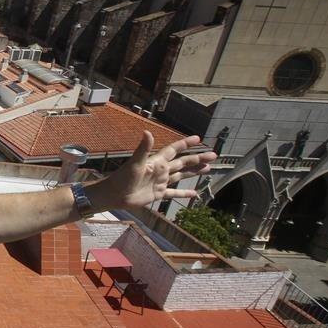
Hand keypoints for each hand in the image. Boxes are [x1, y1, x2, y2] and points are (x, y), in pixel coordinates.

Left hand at [94, 132, 215, 208]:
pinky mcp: (158, 194)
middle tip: (213, 155)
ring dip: (194, 172)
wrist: (114, 195)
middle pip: (182, 162)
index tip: (198, 139)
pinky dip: (184, 193)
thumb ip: (143, 148)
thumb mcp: (135, 163)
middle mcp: (160, 170)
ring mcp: (160, 182)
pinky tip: (195, 194)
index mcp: (157, 161)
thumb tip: (147, 132)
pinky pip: (174, 193)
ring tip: (208, 169)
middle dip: (197, 158)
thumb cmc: (122, 178)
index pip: (174, 150)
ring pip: (181, 175)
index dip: (186, 144)